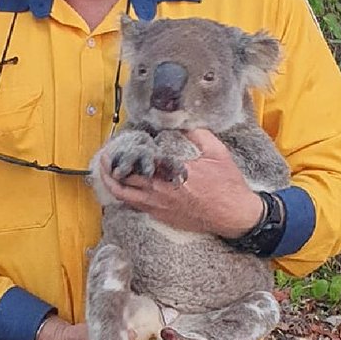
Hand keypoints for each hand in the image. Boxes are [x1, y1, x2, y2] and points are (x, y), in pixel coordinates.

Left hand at [97, 128, 263, 237]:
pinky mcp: (161, 216)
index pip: (139, 160)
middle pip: (124, 179)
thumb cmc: (227, 186)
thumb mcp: (217, 152)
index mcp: (172, 172)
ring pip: (124, 196)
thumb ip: (198, 134)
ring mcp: (158, 206)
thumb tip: (183, 123)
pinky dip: (126, 195)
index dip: (127, 151)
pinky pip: (136, 206)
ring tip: (106, 172)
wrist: (234, 215)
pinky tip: (125, 187)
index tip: (122, 142)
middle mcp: (160, 190)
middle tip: (106, 156)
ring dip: (112, 183)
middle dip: (111, 167)